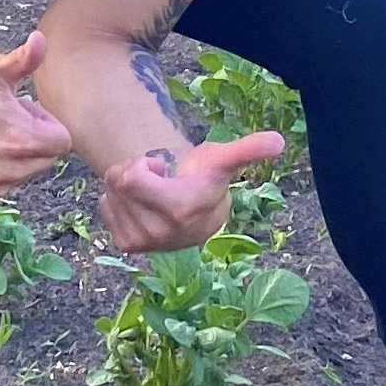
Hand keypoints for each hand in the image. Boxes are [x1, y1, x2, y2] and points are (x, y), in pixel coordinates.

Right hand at [0, 33, 71, 203]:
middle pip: (46, 159)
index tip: (25, 111)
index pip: (62, 141)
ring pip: (23, 174)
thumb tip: (41, 40)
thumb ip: (24, 59)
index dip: (46, 122)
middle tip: (6, 121)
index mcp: (23, 140)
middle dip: (34, 140)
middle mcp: (10, 171)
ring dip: (15, 158)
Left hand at [97, 127, 281, 255]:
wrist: (197, 214)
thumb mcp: (224, 159)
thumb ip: (249, 150)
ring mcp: (144, 241)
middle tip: (157, 176)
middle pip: (119, 181)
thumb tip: (279, 141)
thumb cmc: (208, 177)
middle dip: (133, 170)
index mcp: (183, 208)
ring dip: (125, 185)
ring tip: (152, 190)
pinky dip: (117, 200)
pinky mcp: (127, 245)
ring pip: (112, 193)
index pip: (132, 178)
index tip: (164, 169)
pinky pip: (106, 207)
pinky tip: (140, 204)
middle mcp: (162, 231)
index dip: (145, 165)